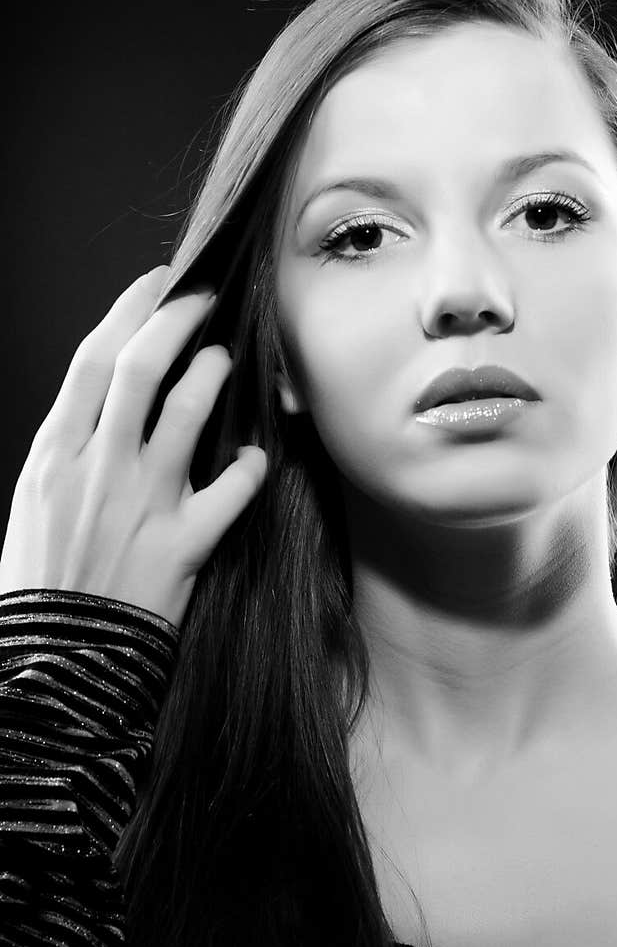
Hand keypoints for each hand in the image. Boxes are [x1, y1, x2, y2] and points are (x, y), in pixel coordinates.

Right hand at [0, 266, 266, 628]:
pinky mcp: (183, 545)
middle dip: (178, 321)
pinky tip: (255, 458)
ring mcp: (144, 503)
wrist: (56, 663)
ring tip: (226, 361)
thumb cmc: (40, 586)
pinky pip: (232, 493)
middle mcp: (99, 469)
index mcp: (54, 456)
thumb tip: (104, 413)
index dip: (129, 312)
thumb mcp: (31, 507)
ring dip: (214, 376)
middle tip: (205, 300)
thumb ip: (68, 455)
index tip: (157, 284)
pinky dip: (250, 469)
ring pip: (188, 414)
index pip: (93, 362)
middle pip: (142, 370)